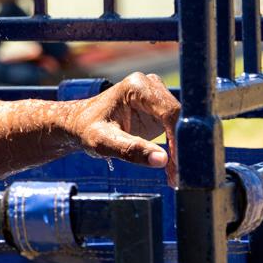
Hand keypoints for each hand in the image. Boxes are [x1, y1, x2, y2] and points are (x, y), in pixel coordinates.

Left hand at [64, 72, 178, 184]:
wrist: (80, 124)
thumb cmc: (87, 130)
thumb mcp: (104, 142)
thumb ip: (131, 150)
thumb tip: (163, 160)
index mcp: (137, 87)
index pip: (169, 112)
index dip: (177, 139)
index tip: (177, 165)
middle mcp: (150, 86)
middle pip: (179, 118)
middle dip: (181, 147)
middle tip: (179, 176)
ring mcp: (157, 96)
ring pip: (182, 124)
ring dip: (181, 150)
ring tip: (175, 176)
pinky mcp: (160, 109)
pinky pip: (177, 130)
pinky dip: (177, 149)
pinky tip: (172, 169)